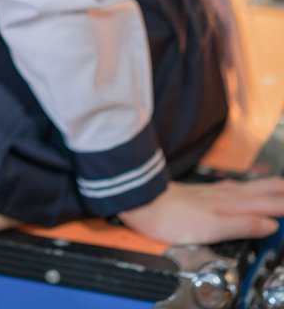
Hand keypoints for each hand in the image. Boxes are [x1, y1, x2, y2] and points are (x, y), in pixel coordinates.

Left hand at [119, 176, 283, 243]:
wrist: (145, 203)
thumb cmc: (174, 218)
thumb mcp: (211, 228)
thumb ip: (242, 225)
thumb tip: (270, 224)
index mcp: (232, 204)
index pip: (267, 203)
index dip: (283, 203)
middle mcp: (226, 195)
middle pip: (260, 191)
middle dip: (280, 191)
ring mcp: (215, 192)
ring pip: (249, 188)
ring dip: (268, 188)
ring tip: (281, 186)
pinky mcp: (205, 193)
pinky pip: (237, 189)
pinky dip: (250, 189)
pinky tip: (245, 189)